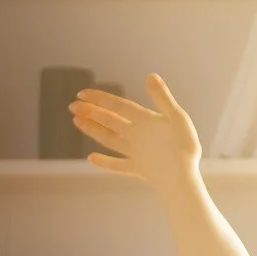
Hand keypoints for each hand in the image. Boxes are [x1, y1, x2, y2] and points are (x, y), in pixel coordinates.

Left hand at [73, 74, 199, 183]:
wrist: (181, 179)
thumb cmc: (184, 147)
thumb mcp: (178, 117)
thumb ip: (162, 98)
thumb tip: (150, 76)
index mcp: (144, 121)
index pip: (118, 105)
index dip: (99, 98)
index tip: (81, 94)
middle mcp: (135, 136)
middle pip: (109, 121)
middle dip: (90, 112)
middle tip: (72, 106)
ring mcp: (134, 153)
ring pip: (109, 140)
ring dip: (92, 130)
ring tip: (76, 122)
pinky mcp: (139, 170)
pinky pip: (118, 166)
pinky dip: (104, 162)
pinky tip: (90, 158)